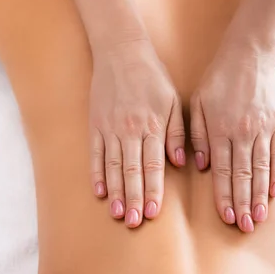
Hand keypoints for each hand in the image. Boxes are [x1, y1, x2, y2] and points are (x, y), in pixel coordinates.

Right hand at [90, 38, 184, 227]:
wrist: (121, 51)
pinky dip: (97, 173)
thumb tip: (180, 162)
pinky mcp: (95, 124)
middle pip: (132, 172)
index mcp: (151, 126)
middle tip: (133, 221)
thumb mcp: (173, 101)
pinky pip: (95, 154)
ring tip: (116, 213)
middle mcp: (129, 130)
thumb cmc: (152, 77)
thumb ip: (177, 132)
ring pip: (113, 167)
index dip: (153, 190)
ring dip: (115, 192)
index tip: (153, 212)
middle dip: (133, 198)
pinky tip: (98, 191)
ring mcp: (109, 128)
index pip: (153, 165)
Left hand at [190, 46, 274, 232]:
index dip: (224, 196)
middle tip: (243, 226)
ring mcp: (262, 130)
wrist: (248, 55)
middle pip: (242, 176)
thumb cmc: (218, 80)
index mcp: (220, 130)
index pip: (222, 172)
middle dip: (242, 204)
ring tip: (259, 217)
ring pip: (261, 170)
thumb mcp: (197, 103)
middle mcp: (242, 134)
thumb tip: (199, 165)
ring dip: (260, 196)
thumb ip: (197, 135)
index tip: (225, 216)